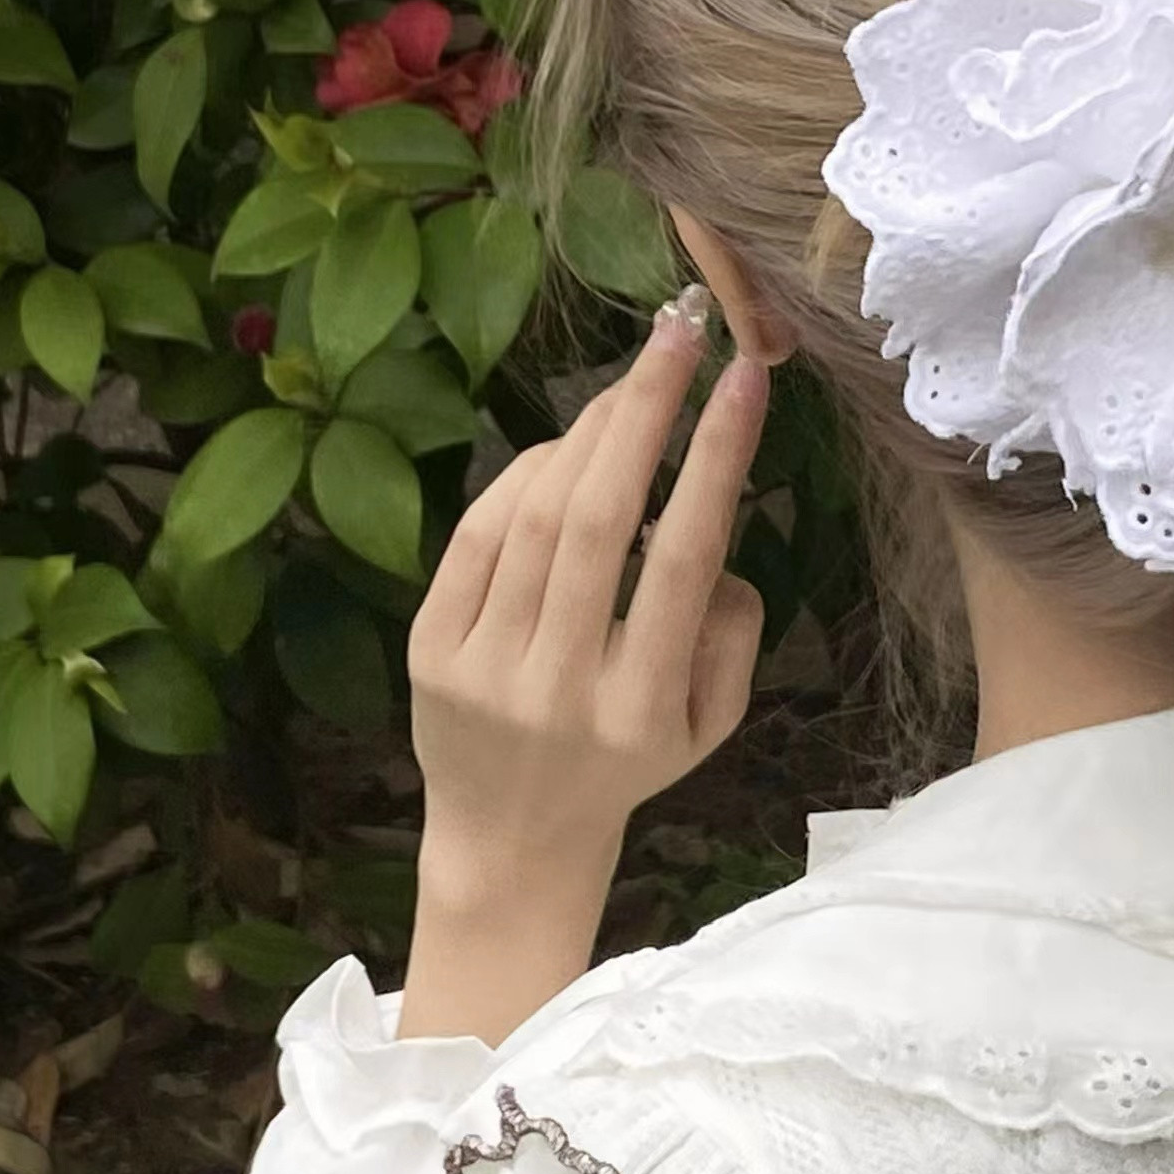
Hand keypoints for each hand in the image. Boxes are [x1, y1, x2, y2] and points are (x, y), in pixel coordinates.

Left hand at [397, 287, 768, 1041]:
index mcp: (641, 708)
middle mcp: (557, 685)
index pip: (685, 557)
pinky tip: (565, 446)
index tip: (746, 378)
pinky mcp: (427, 650)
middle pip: (600, 517)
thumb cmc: (629, 766)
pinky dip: (525, 473)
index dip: (717, 457)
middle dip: (645, 407)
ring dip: (590, 429)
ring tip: (635, 381)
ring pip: (538, 514)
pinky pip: (479, 535)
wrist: (510, 843)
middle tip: (680, 330)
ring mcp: (482, 666)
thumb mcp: (711, 723)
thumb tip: (714, 539)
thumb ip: (732, 632)